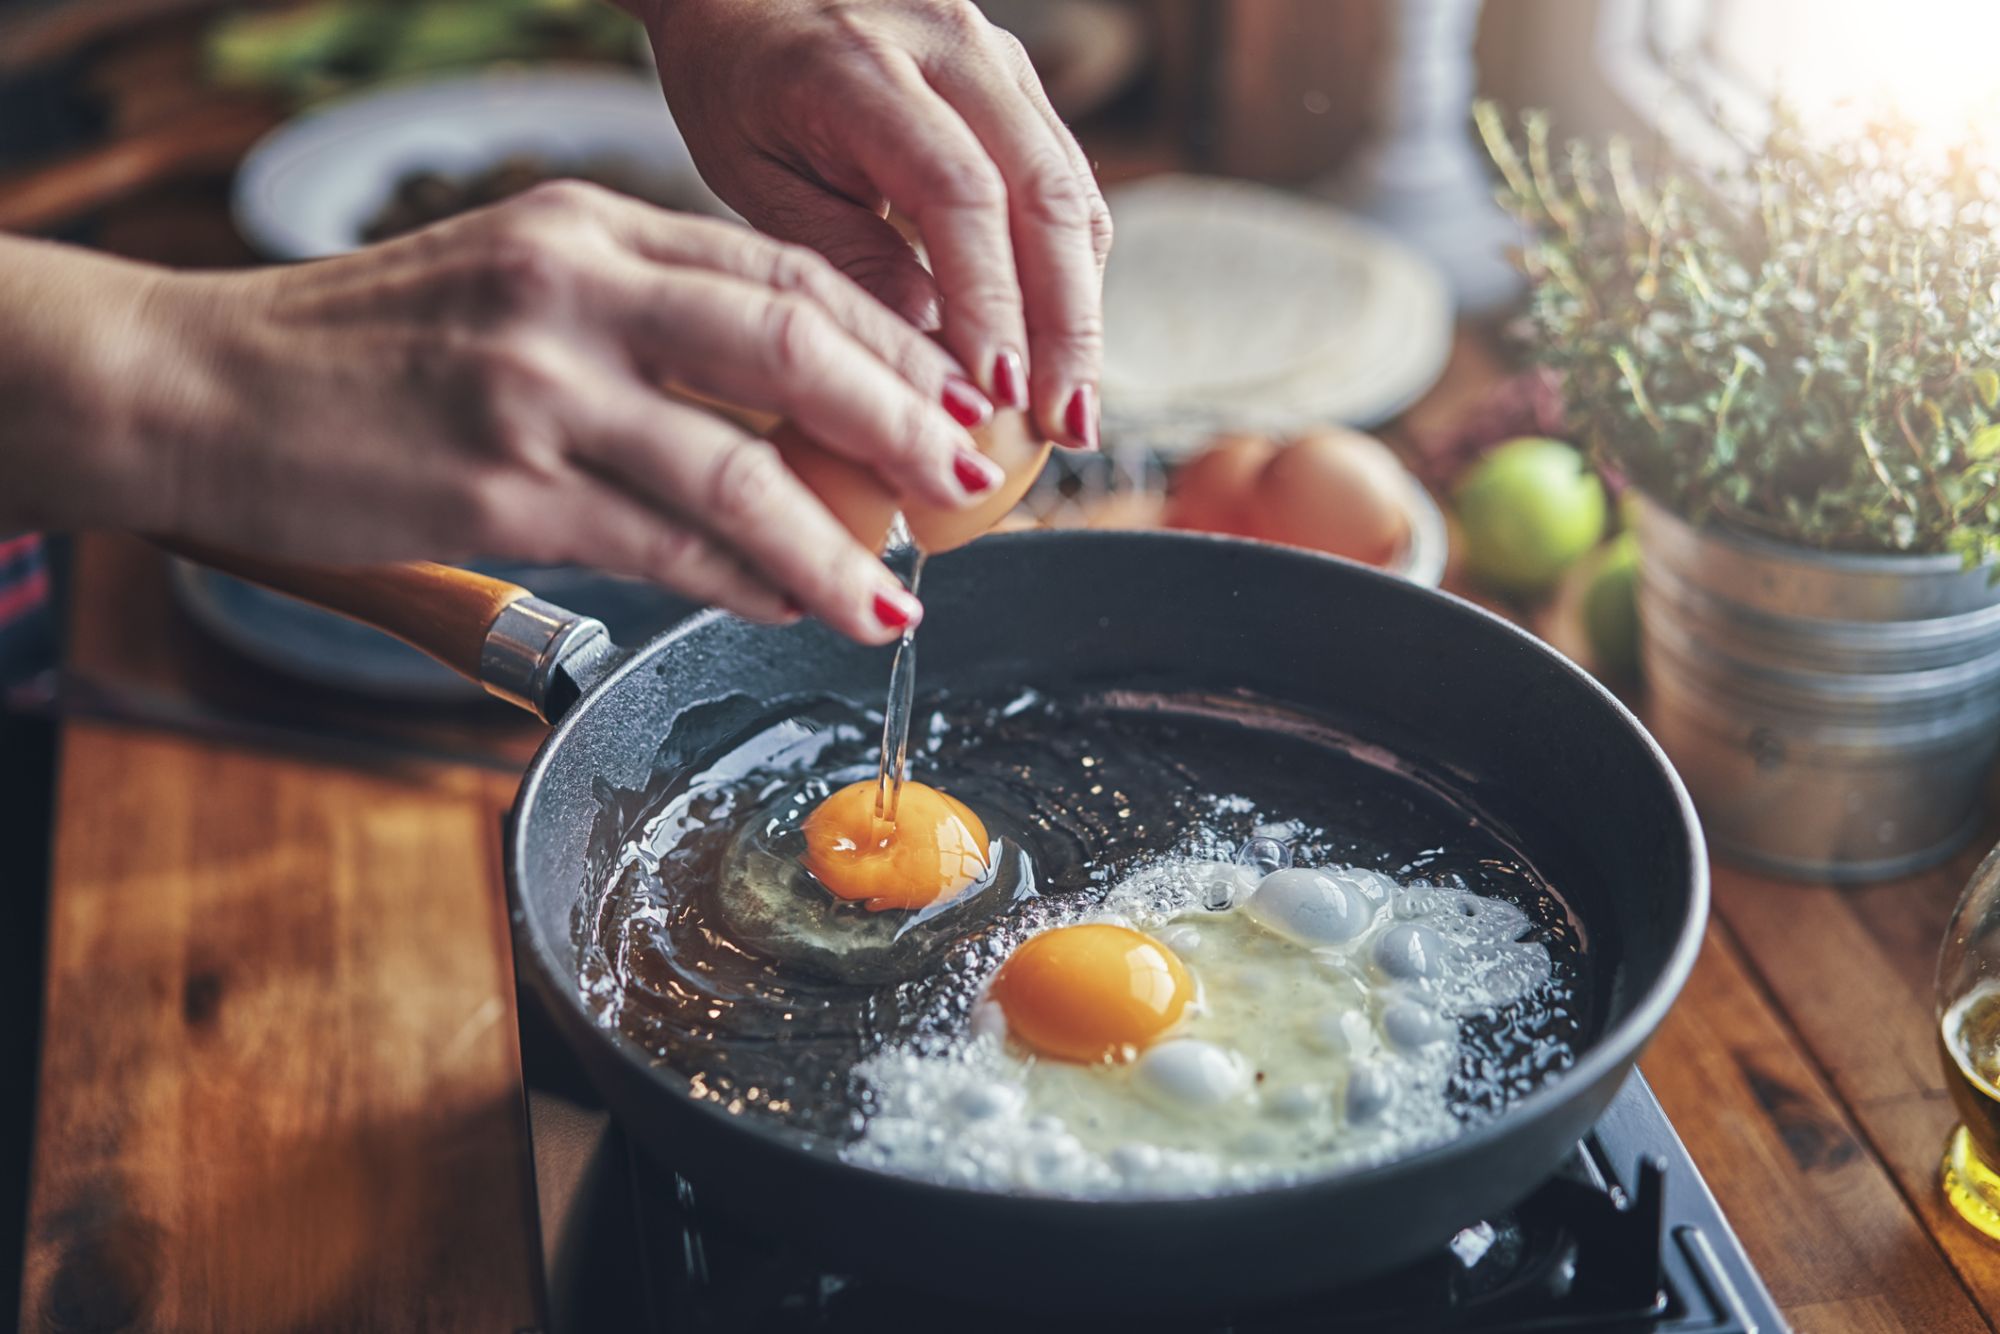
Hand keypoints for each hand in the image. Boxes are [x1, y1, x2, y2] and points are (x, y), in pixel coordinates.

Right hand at [2, 184, 1007, 642]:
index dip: (888, 342)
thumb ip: (642, 321)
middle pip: (790, 344)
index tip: (949, 397)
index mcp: (587, 226)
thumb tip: (785, 407)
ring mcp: (535, 389)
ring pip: (740, 467)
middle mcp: (571, 289)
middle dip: (902, 421)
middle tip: (965, 481)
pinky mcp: (500, 490)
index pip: (780, 271)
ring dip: (837, 544)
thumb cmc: (368, 347)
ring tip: (894, 595)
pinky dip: (742, 582)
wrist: (200, 385)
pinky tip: (789, 605)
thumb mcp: (515, 283)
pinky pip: (663, 545)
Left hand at [639, 0, 1112, 448]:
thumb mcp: (753, 175)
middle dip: (1066, 325)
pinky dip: (1069, 273)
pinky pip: (1065, 185)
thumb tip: (931, 355)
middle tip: (1066, 425)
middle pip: (1045, 195)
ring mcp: (997, 59)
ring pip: (1072, 193)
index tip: (998, 395)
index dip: (991, 301)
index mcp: (862, 67)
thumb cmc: (735, 83)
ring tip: (1073, 407)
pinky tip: (1057, 348)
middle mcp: (951, 47)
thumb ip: (841, 254)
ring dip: (1082, 309)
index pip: (960, 193)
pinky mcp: (1018, 83)